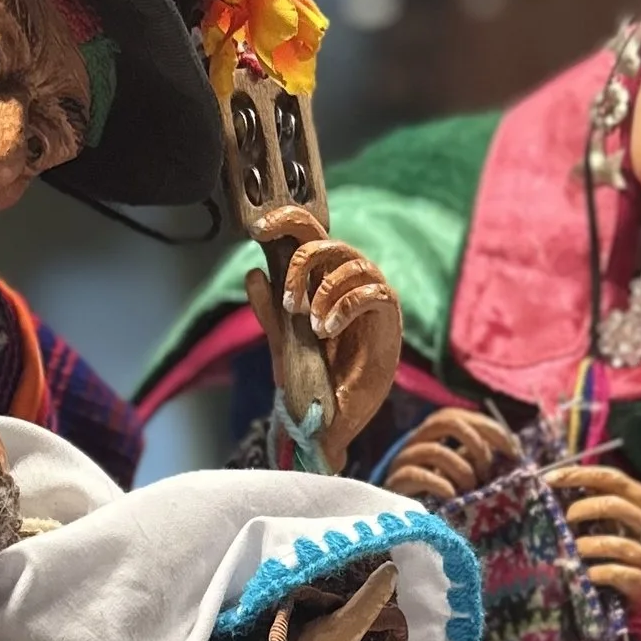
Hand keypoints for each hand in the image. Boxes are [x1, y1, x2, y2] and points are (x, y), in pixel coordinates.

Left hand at [245, 208, 402, 456]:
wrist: (335, 419)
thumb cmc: (314, 378)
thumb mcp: (283, 343)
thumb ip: (269, 311)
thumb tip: (253, 272)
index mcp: (321, 280)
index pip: (308, 234)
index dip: (285, 221)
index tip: (258, 229)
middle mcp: (347, 281)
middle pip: (328, 240)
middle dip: (302, 263)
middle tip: (289, 300)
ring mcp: (370, 295)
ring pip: (351, 262)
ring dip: (324, 291)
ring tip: (312, 325)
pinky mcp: (388, 317)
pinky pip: (373, 291)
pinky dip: (345, 306)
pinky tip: (328, 329)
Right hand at [385, 407, 519, 505]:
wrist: (403, 521)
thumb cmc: (440, 497)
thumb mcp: (465, 474)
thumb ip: (482, 460)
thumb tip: (514, 447)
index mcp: (435, 434)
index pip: (462, 416)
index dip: (491, 429)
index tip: (514, 452)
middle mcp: (418, 441)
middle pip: (446, 421)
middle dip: (474, 444)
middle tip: (486, 471)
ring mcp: (404, 460)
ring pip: (434, 450)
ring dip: (461, 470)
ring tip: (470, 490)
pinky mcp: (395, 482)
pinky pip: (417, 474)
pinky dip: (440, 485)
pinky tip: (452, 497)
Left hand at [549, 462, 640, 612]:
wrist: (638, 586)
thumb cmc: (615, 546)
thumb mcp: (604, 519)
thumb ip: (587, 500)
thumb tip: (551, 482)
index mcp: (638, 499)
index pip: (612, 477)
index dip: (580, 475)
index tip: (548, 479)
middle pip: (617, 505)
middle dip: (586, 508)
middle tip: (566, 518)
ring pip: (620, 544)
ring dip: (591, 545)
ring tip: (575, 549)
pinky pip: (621, 573)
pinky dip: (601, 573)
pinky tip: (588, 574)